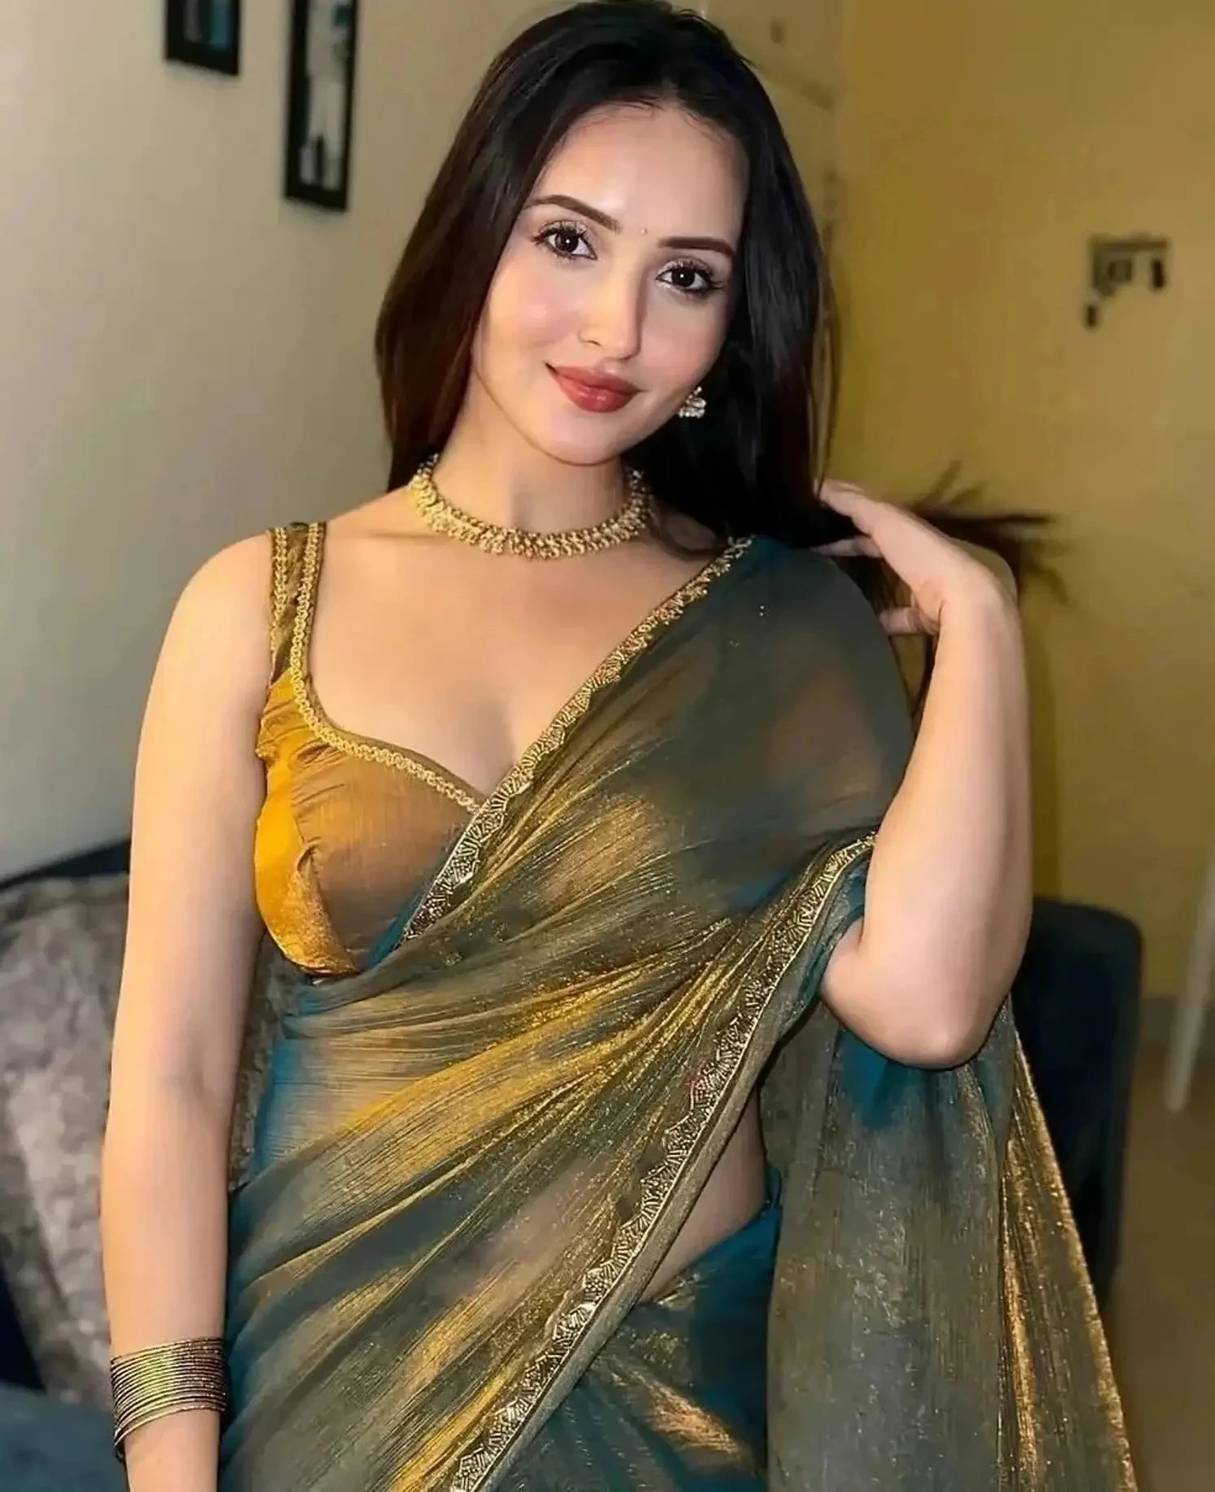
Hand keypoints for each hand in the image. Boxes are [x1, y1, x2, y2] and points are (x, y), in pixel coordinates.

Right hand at [813, 480, 1016, 634]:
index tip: (817, 509)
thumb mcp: (886, 520)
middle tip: (816, 547)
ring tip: (833, 583)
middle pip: (878, 545)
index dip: (845, 509)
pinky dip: (883, 620)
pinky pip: (899, 618)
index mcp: (907, 527)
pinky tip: (862, 623)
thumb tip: (822, 486)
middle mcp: (917, 552)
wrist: (963, 598)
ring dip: (865, 580)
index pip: (871, 512)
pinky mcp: (924, 616)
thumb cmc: (923, 553)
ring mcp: (923, 585)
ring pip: (889, 579)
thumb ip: (856, 503)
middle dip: (852, 544)